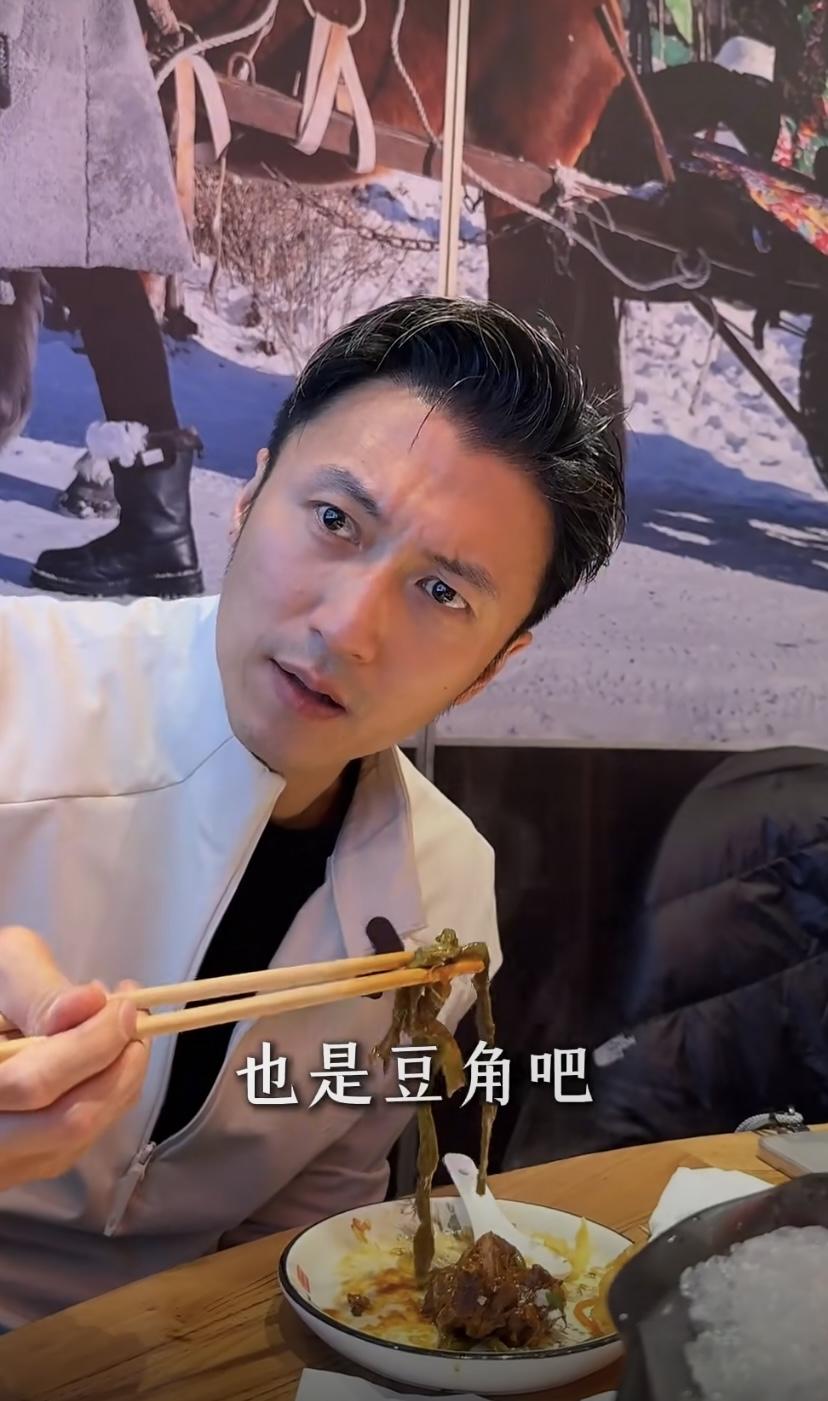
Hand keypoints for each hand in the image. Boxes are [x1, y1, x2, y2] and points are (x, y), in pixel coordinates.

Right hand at [0, 926, 148, 1190]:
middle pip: (69, 1122)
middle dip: (119, 1066)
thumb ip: (39, 991)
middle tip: (136, 1018)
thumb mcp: (2, 969)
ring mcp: (4, 1162)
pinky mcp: (23, 1166)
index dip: (92, 1045)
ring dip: (119, 1080)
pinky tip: (103, 1056)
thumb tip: (93, 1003)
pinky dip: (104, 1097)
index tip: (127, 1007)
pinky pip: (77, 1141)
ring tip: (120, 1028)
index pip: (34, 1084)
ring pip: (80, 1139)